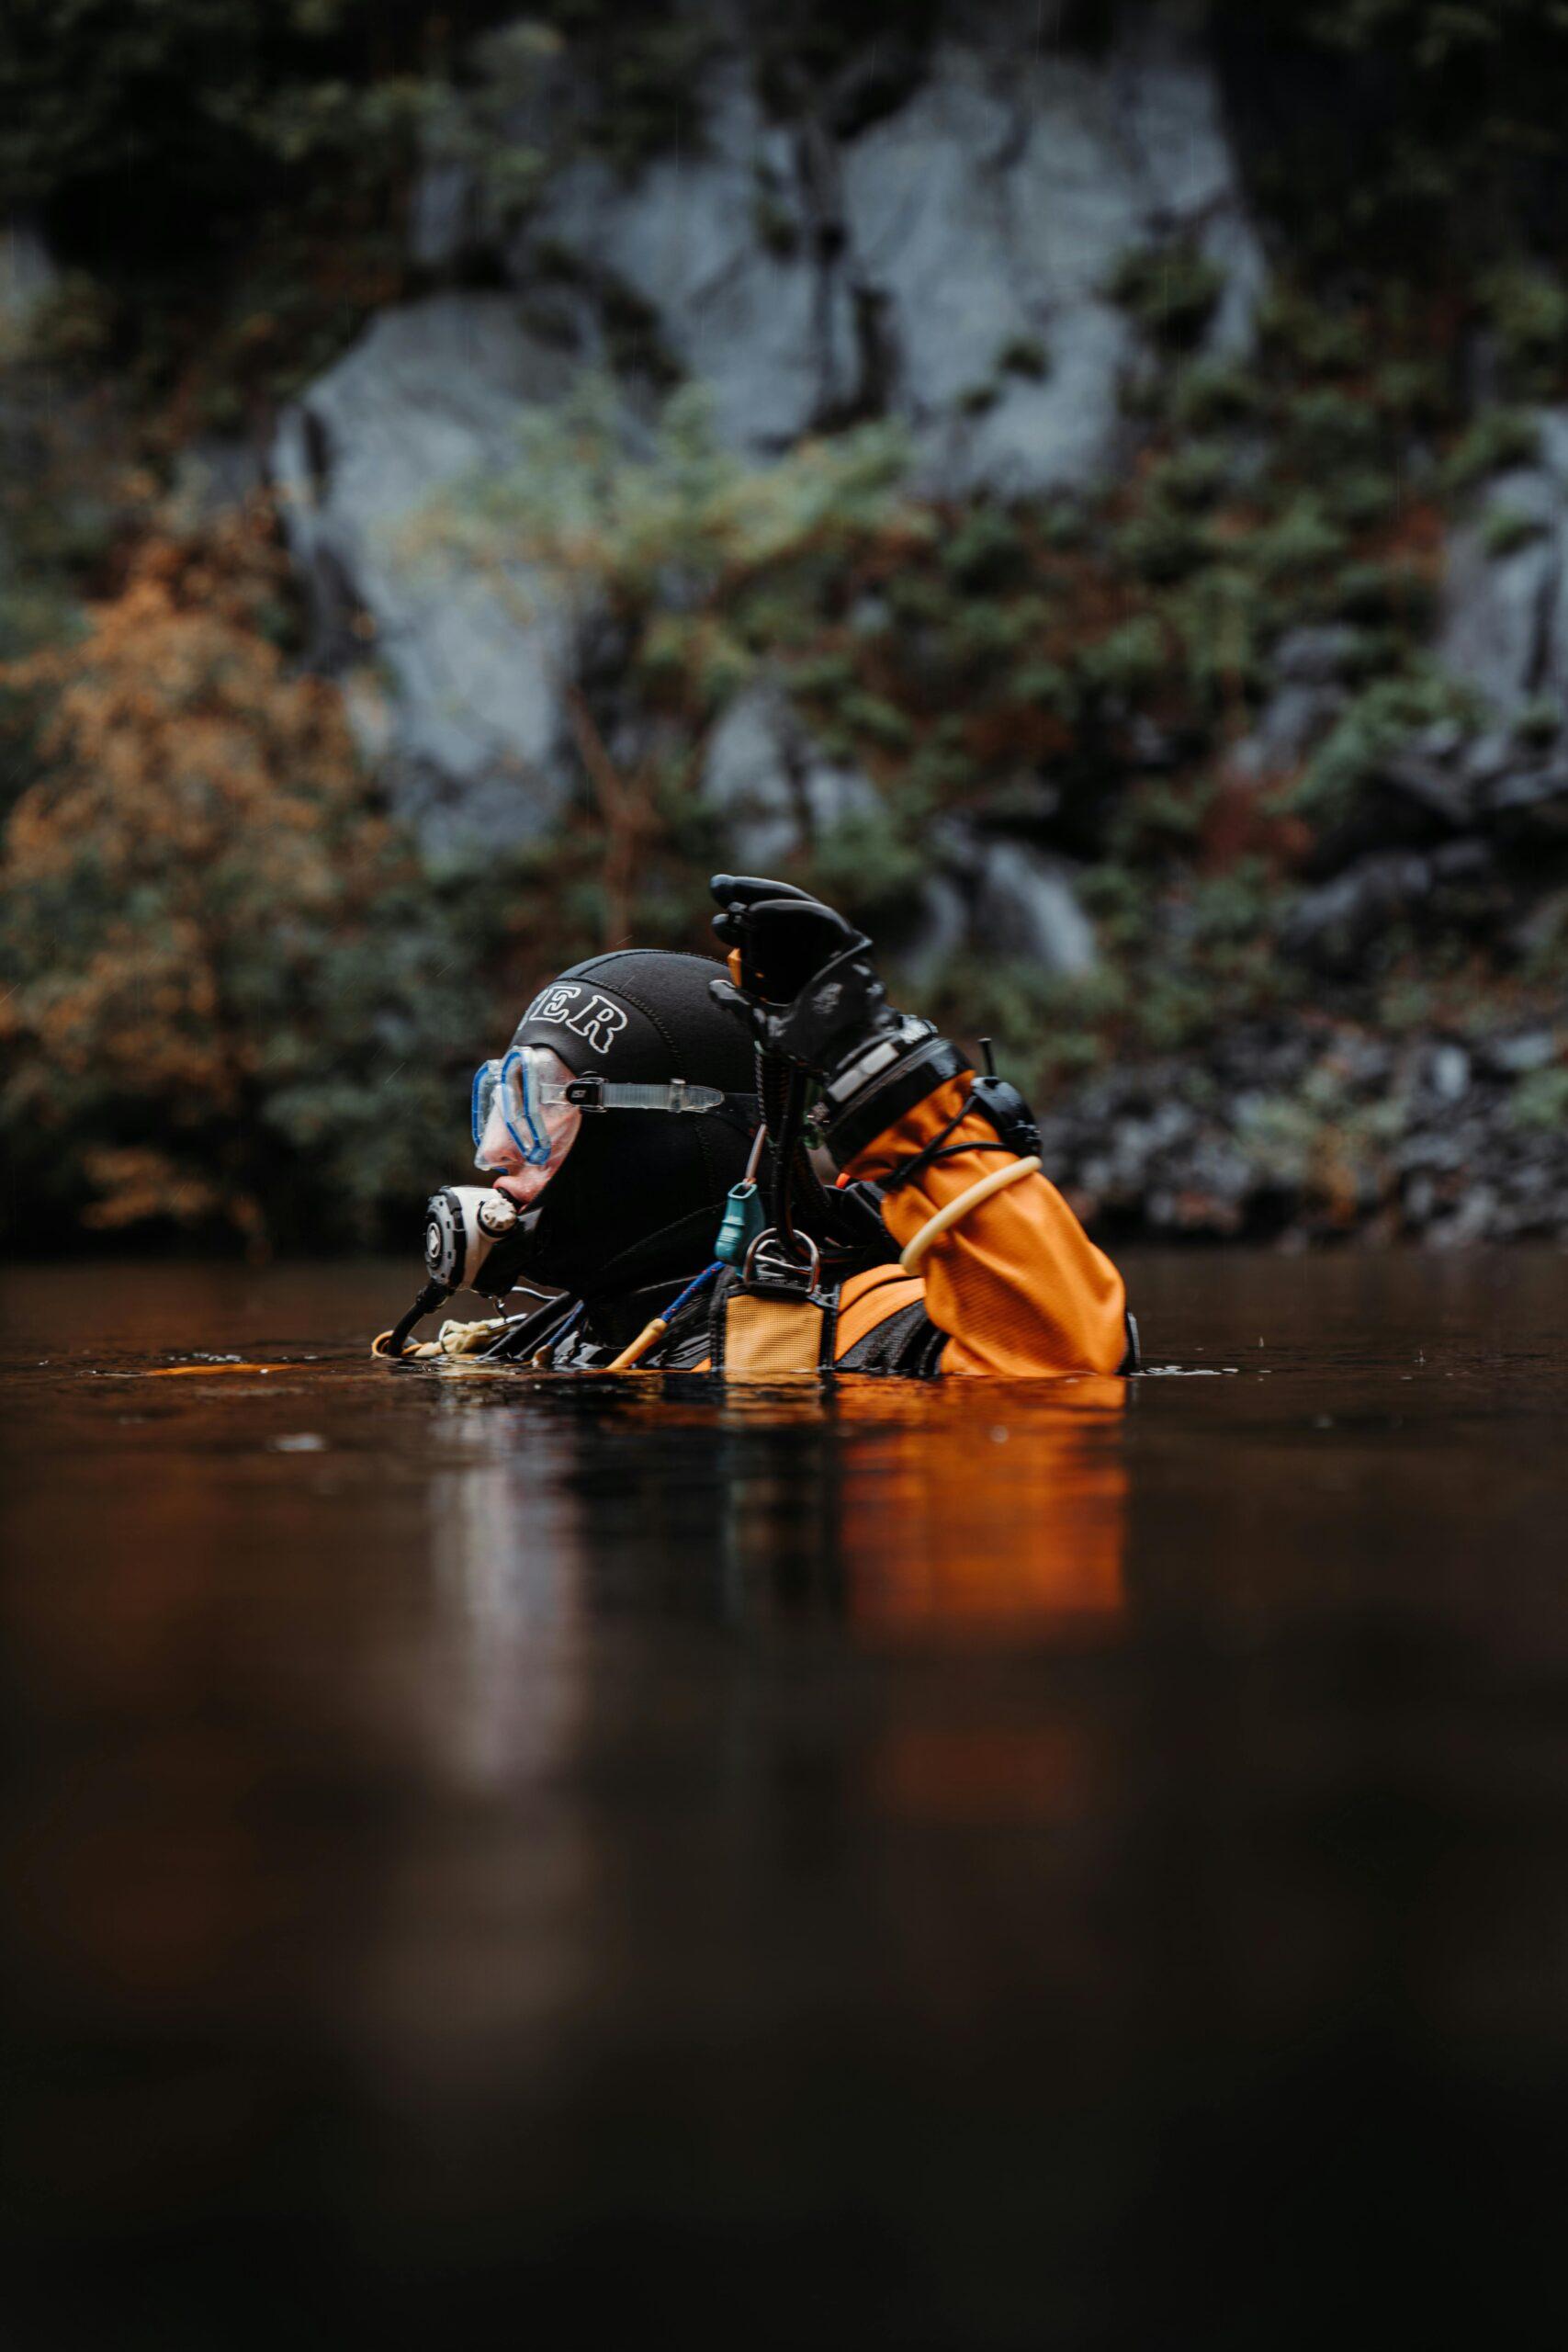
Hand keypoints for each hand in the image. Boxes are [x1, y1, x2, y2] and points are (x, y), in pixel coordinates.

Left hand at [707, 874, 893, 1073]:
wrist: (846, 1054)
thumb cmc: (810, 1046)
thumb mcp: (764, 1022)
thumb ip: (740, 1004)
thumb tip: (712, 988)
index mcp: (794, 973)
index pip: (765, 940)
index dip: (739, 927)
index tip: (717, 920)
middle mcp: (811, 954)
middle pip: (777, 918)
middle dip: (745, 899)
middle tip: (717, 887)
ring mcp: (830, 946)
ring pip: (795, 909)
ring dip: (761, 896)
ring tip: (730, 891)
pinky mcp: (847, 941)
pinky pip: (815, 915)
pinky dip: (785, 910)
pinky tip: (755, 911)